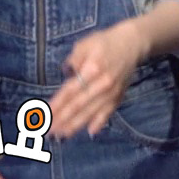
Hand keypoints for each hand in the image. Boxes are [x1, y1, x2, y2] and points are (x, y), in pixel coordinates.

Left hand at [49, 20, 148, 137]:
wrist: (132, 44)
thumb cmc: (104, 42)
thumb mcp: (84, 44)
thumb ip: (73, 60)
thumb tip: (66, 74)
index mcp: (92, 69)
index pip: (70, 90)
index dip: (58, 104)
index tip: (46, 114)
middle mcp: (102, 84)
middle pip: (79, 105)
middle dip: (63, 119)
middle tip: (49, 130)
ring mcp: (112, 93)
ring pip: (91, 112)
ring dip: (76, 125)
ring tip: (62, 135)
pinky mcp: (119, 97)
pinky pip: (108, 112)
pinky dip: (99, 123)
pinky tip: (90, 132)